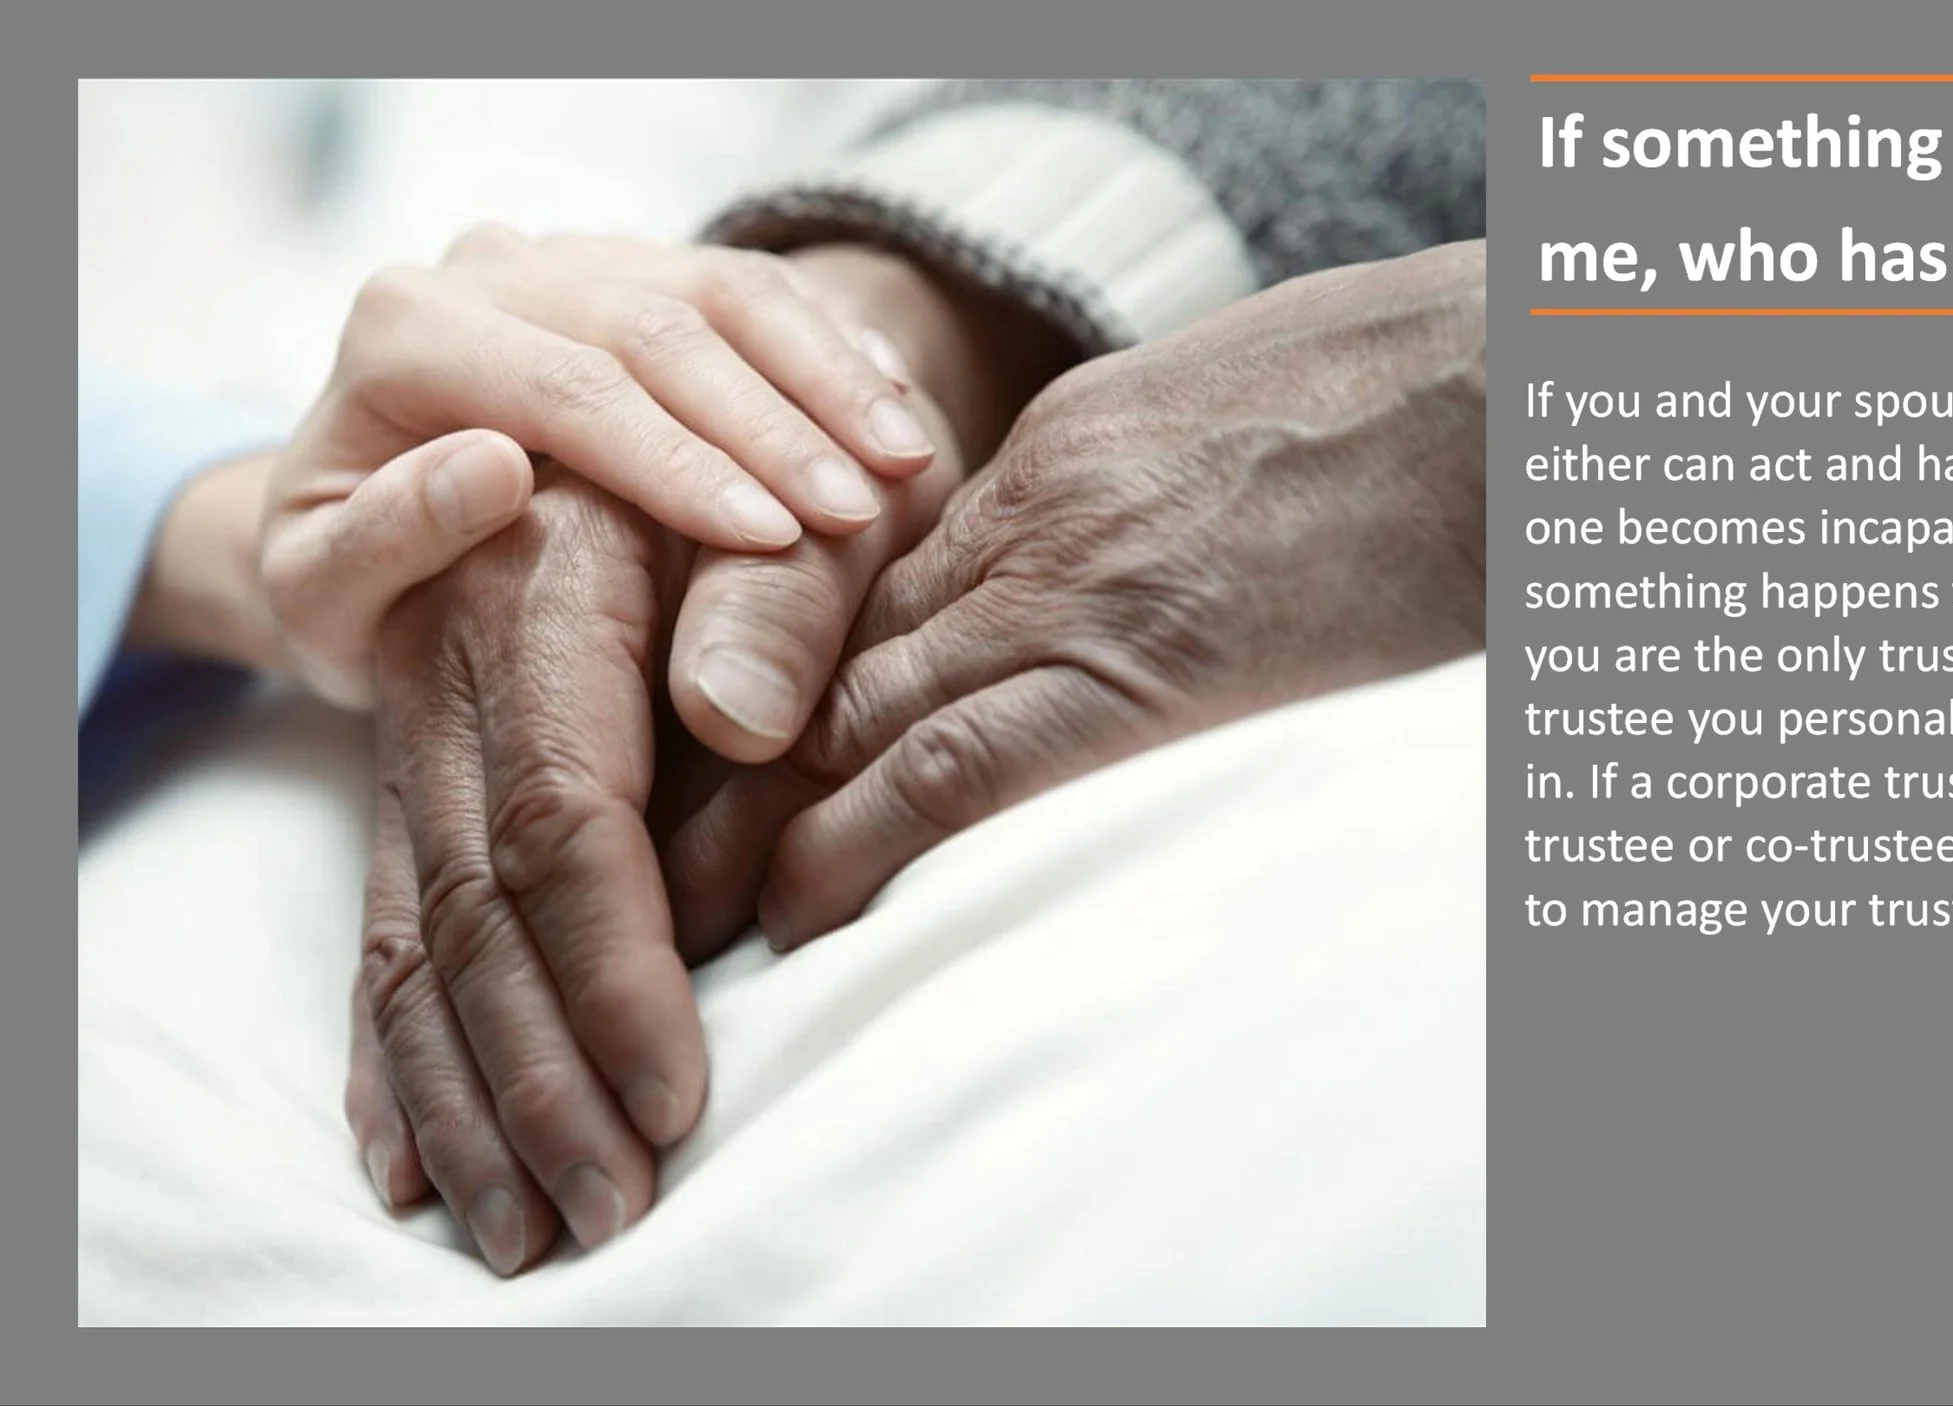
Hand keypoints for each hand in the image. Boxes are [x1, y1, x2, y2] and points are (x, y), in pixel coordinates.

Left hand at [263, 226, 938, 708]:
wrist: (362, 524)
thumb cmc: (348, 589)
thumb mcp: (319, 598)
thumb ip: (382, 541)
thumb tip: (491, 469)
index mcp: (404, 329)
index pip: (568, 386)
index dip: (679, 463)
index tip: (772, 542)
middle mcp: (491, 267)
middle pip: (659, 328)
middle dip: (773, 427)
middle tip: (859, 516)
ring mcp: (578, 259)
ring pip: (725, 290)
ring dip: (827, 378)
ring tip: (906, 461)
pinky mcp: (647, 270)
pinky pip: (760, 287)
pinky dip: (834, 348)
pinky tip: (896, 410)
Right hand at [341, 242, 1058, 1271]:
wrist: (705, 421)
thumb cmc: (801, 477)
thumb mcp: (823, 504)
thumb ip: (786, 600)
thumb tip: (734, 714)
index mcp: (543, 594)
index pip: (565, 815)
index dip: (615, 966)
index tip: (679, 1090)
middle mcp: (457, 675)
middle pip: (477, 907)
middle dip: (541, 1076)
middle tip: (612, 1207)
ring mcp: (427, 739)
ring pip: (419, 942)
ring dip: (469, 1100)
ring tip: (525, 1230)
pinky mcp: (430, 790)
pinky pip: (390, 936)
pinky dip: (400, 1058)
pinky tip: (413, 1162)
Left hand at [661, 241, 1488, 951]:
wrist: (1498, 385)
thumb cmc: (1406, 402)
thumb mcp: (1249, 428)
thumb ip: (1152, 502)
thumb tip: (1138, 589)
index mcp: (1062, 457)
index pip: (869, 587)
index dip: (768, 687)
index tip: (704, 766)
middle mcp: (1033, 517)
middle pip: (823, 648)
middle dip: (716, 763)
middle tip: (628, 860)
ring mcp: (1077, 584)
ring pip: (853, 710)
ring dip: (749, 820)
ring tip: (669, 919)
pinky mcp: (1143, 668)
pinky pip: (956, 766)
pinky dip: (855, 846)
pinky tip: (796, 914)